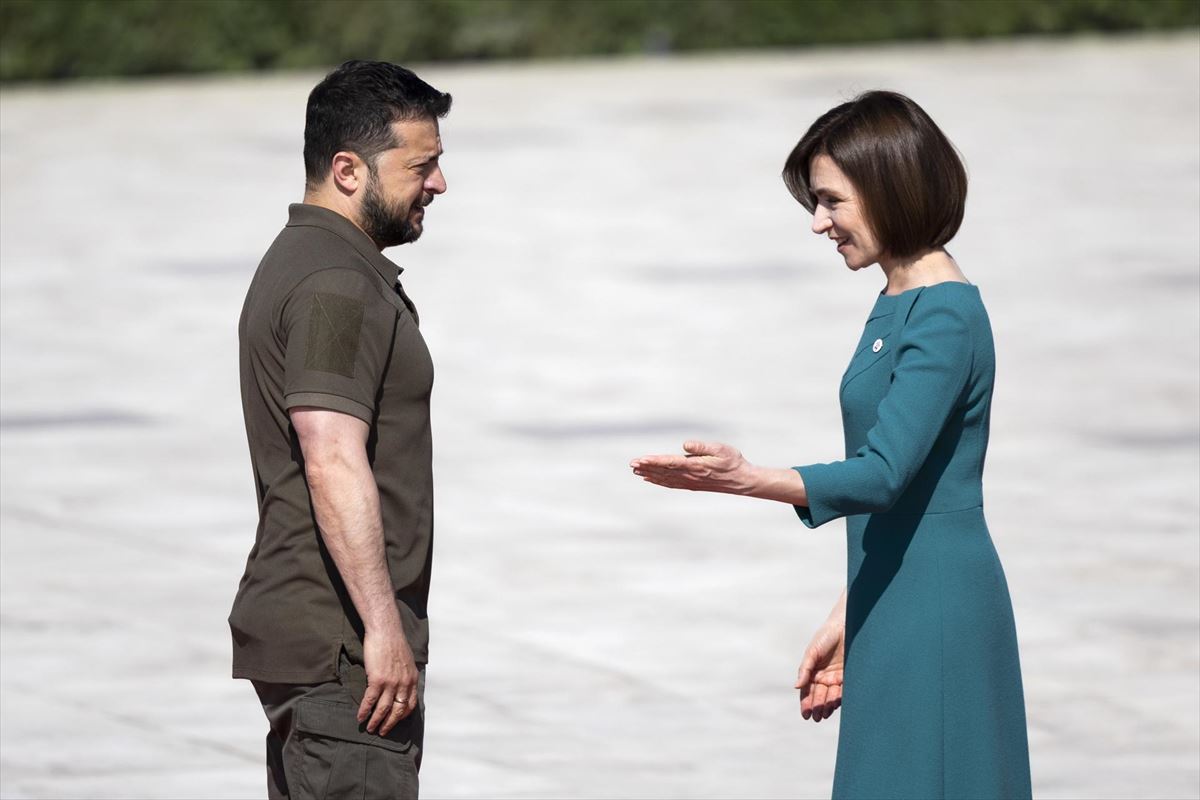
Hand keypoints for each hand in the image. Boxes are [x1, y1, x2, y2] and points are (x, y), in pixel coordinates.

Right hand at [358, 623, 418, 735]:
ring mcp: (391, 683)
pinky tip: (360, 717)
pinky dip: (364, 711)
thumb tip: (402, 684)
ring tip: (370, 728)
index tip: (396, 721)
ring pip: (383, 709)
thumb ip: (405, 674)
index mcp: (412, 679)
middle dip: (389, 724)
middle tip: (382, 732)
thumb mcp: (407, 661)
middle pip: (398, 711)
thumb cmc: (394, 643)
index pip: (411, 704)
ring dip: (376, 721)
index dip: (402, 716)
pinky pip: (370, 700)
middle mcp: (404, 684)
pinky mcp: (377, 680)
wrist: (385, 631)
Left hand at [630, 441, 755, 494]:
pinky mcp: (692, 485)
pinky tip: (650, 478)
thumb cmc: (733, 461)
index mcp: (696, 466)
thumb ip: (702, 447)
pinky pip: (671, 483)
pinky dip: (659, 481)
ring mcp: (690, 482)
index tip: (641, 460)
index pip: (670, 463)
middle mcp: (690, 476)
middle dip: (647, 467)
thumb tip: (686, 444)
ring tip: (636, 471)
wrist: (742, 481)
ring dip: (650, 474)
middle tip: (632, 464)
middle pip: (664, 472)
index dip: (655, 461)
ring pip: (665, 478)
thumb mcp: (721, 449)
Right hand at [795, 614, 844, 722]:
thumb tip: (796, 686)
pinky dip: (839, 699)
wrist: (847, 625)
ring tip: (824, 714)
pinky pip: (844, 691)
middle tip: (816, 716)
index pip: (807, 691)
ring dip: (827, 706)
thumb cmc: (826, 636)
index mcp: (812, 672)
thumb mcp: (812, 651)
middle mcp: (824, 677)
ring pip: (831, 696)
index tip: (806, 714)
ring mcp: (836, 678)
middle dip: (817, 707)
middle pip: (819, 696)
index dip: (806, 703)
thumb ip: (805, 669)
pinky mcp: (849, 676)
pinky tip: (835, 704)